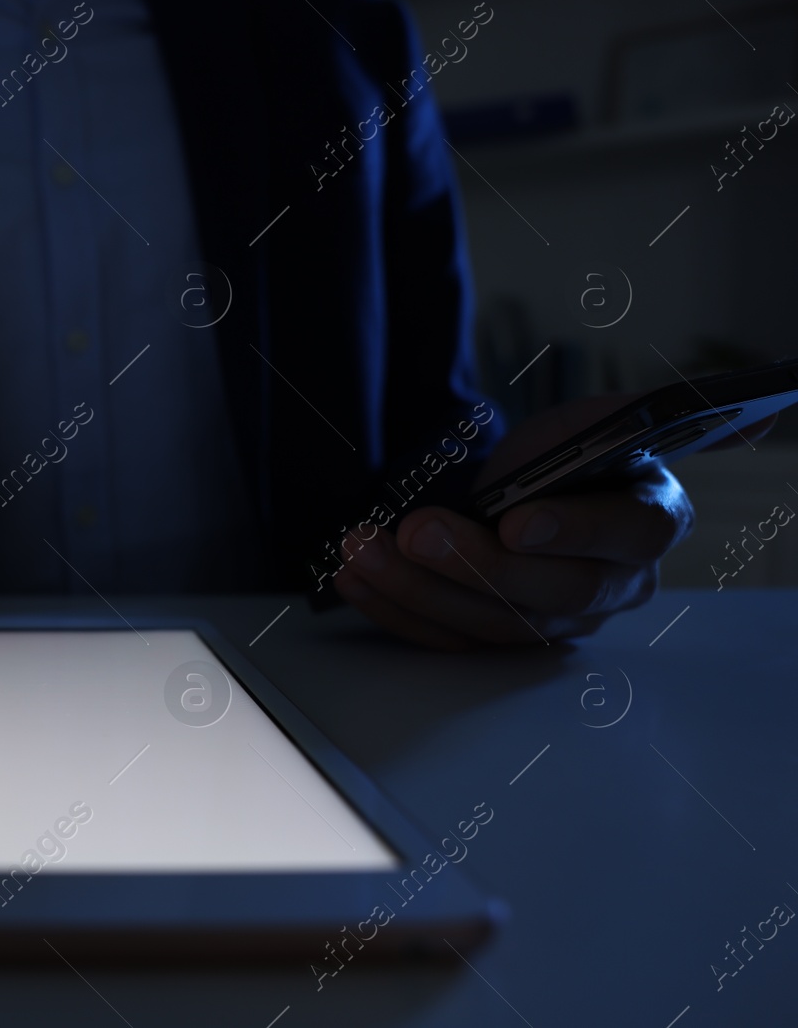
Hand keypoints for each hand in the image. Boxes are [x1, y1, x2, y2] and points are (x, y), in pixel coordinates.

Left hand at [333, 393, 775, 648]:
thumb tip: (695, 408)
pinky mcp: (494, 640)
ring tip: (361, 549)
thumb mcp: (596, 422)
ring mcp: (549, 623)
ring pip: (485, 624)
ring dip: (414, 588)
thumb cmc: (569, 456)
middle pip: (544, 592)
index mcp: (648, 525)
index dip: (572, 530)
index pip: (623, 537)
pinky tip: (354, 573)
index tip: (519, 518)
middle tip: (415, 531)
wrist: (533, 492)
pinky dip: (392, 606)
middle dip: (471, 564)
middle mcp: (607, 587)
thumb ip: (618, 421)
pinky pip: (442, 636)